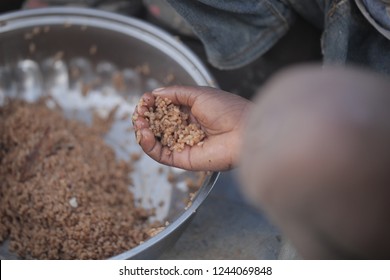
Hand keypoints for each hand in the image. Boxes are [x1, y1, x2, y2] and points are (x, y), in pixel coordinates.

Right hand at [133, 86, 252, 170]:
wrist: (244, 131)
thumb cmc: (228, 110)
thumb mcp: (199, 94)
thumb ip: (175, 93)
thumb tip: (155, 93)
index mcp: (192, 112)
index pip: (165, 110)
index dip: (153, 105)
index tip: (145, 99)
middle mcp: (186, 129)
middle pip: (158, 125)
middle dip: (145, 118)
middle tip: (139, 112)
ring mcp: (183, 144)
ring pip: (156, 140)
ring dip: (143, 131)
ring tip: (138, 123)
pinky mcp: (182, 159)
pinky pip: (160, 154)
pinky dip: (148, 145)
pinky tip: (143, 134)